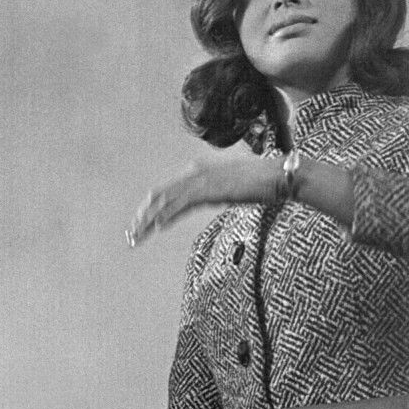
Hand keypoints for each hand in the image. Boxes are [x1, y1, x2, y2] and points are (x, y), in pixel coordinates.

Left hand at [126, 156, 282, 246]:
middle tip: (130, 236)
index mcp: (195, 171)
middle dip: (141, 217)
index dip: (148, 209)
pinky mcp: (210, 190)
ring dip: (149, 220)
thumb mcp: (224, 188)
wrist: (277, 175)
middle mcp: (193, 173)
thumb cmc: (257, 182)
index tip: (138, 225)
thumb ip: (206, 194)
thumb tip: (193, 204)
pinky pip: (182, 204)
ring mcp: (201, 180)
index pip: (163, 191)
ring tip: (137, 237)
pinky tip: (157, 228)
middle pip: (158, 196)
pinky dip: (167, 216)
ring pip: (165, 201)